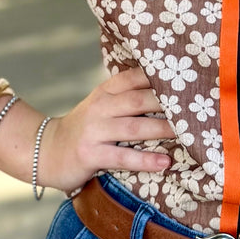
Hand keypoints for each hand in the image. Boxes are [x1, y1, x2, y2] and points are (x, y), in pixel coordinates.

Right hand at [38, 67, 174, 193]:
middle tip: (193, 106)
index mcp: (105, 91)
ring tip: (187, 133)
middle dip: (167, 103)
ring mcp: (94, 130)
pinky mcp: (91, 154)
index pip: (134, 77)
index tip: (185, 77)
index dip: (158, 76)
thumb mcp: (101, 105)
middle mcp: (100, 106)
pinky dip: (145, 160)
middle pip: (138, 100)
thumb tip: (167, 91)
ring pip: (134, 127)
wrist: (46, 151)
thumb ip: (126, 96)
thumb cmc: (85, 128)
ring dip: (162, 129)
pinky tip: (164, 163)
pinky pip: (123, 156)